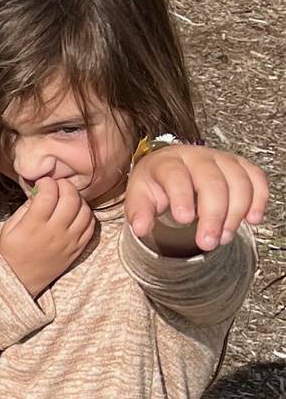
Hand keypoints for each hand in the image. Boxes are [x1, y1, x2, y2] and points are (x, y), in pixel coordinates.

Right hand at [0, 178, 96, 297]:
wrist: (20, 279)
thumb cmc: (12, 251)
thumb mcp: (9, 227)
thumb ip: (25, 208)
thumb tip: (40, 192)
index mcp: (34, 226)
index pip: (48, 195)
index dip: (47, 183)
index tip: (43, 182)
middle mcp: (55, 233)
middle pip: (70, 199)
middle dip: (65, 186)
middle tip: (58, 185)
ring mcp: (69, 241)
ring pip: (84, 211)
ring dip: (78, 199)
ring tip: (68, 198)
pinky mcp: (78, 249)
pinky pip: (91, 226)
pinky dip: (86, 215)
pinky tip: (76, 212)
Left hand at [127, 144, 268, 253]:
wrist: (170, 169)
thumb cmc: (155, 184)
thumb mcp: (139, 197)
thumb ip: (139, 212)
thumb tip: (141, 228)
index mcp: (168, 162)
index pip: (176, 175)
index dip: (182, 197)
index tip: (184, 220)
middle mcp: (197, 157)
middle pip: (212, 181)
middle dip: (213, 214)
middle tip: (208, 242)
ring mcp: (221, 159)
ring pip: (237, 180)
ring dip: (236, 212)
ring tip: (225, 237)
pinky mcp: (239, 166)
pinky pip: (255, 177)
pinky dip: (259, 198)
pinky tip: (253, 218)